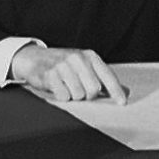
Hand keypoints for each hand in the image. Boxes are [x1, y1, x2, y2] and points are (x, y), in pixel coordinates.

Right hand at [12, 43, 129, 103]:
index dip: (116, 91)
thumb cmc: (63, 64)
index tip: (122, 103)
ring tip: (66, 86)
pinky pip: (64, 96)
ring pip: (78, 95)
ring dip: (73, 95)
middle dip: (88, 95)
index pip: (108, 76)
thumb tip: (125, 92)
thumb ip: (103, 78)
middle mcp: (77, 58)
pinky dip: (62, 95)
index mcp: (89, 56)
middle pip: (94, 89)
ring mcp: (63, 66)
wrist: (33, 58)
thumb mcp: (84, 65)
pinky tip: (57, 87)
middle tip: (79, 89)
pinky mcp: (49, 75)